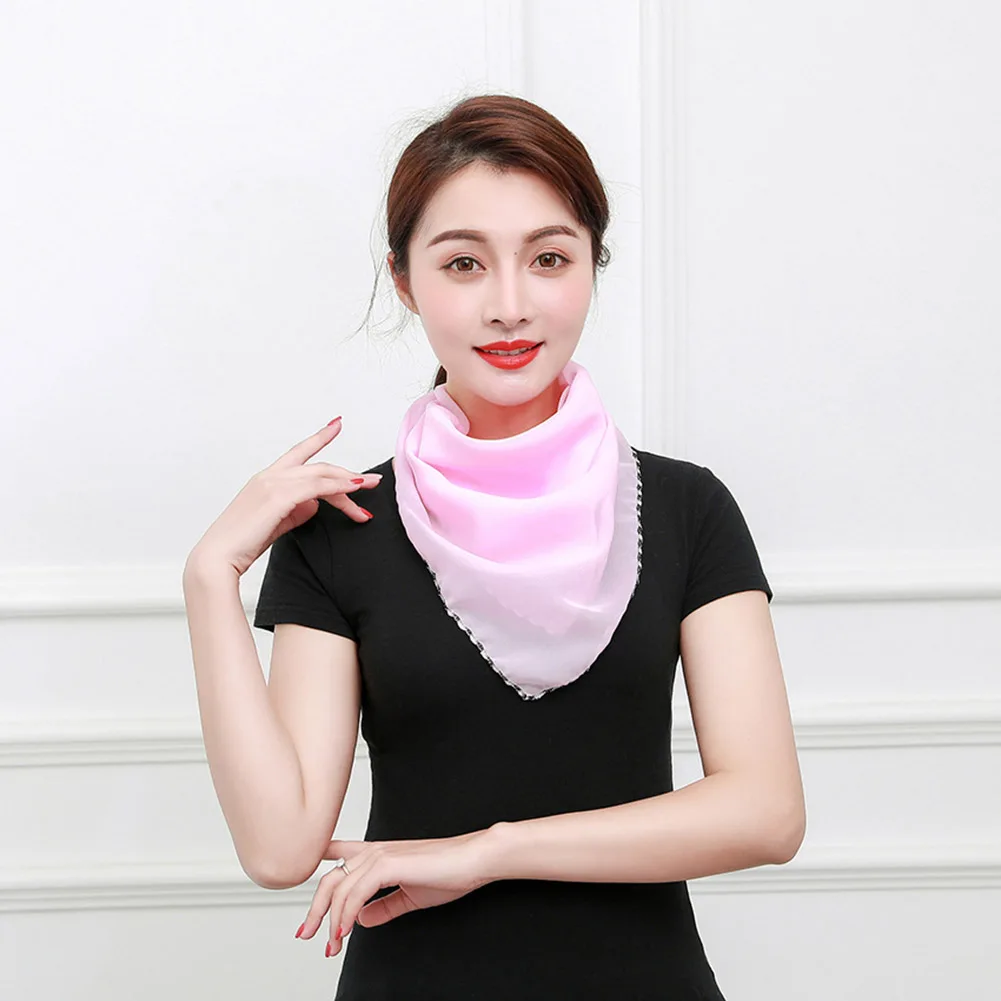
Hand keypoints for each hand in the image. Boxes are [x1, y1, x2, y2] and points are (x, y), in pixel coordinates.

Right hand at [184, 417, 381, 577]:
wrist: (218, 558)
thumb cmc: (242, 544)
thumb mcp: (275, 523)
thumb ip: (295, 511)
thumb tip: (315, 504)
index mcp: (266, 479)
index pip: (299, 453)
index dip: (320, 437)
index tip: (336, 424)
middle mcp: (269, 476)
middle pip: (318, 467)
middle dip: (347, 474)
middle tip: (372, 481)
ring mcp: (273, 484)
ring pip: (320, 475)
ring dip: (349, 482)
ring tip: (370, 487)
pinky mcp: (278, 497)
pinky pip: (317, 487)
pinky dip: (338, 487)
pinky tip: (353, 491)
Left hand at [294, 830, 498, 957]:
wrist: (472, 860)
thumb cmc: (448, 872)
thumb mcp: (409, 895)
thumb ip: (384, 907)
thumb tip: (362, 920)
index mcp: (377, 854)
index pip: (337, 854)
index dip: (316, 871)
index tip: (306, 898)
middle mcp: (373, 851)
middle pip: (329, 879)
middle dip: (314, 910)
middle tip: (307, 936)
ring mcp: (379, 855)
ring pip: (338, 888)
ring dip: (330, 920)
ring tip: (331, 944)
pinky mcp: (387, 863)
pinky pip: (355, 892)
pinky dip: (346, 914)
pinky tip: (345, 930)